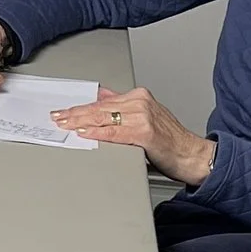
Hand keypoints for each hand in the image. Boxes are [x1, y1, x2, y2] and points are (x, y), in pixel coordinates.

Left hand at [52, 85, 217, 183]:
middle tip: (57, 117)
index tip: (64, 111)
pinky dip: (97, 132)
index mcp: (138, 96)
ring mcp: (143, 115)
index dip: (80, 107)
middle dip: (75, 114)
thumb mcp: (145, 116)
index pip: (102, 101)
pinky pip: (114, 132)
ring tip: (65, 125)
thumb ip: (123, 108)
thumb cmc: (170, 141)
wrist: (192, 155)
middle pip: (99, 108)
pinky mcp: (145, 132)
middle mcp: (140, 102)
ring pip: (104, 118)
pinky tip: (84, 133)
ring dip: (81, 122)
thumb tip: (100, 99)